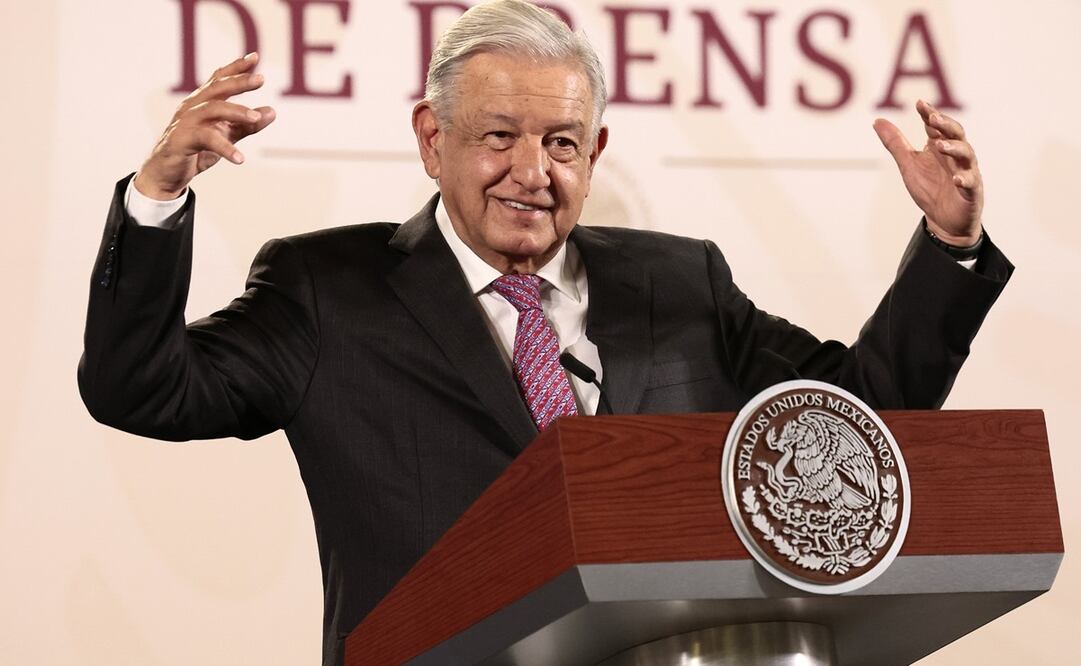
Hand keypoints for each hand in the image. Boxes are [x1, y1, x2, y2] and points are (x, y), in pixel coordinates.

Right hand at [134, 52, 275, 200]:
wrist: (166, 174)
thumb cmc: (195, 151)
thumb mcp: (226, 137)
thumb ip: (247, 125)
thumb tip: (272, 111)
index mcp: (201, 103)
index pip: (219, 80)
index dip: (236, 68)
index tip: (255, 57)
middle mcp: (192, 107)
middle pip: (216, 89)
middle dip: (239, 82)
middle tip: (261, 79)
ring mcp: (185, 122)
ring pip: (212, 109)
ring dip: (236, 111)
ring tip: (256, 117)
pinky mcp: (181, 140)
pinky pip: (206, 140)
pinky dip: (225, 148)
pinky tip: (240, 159)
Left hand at [873, 100, 982, 244]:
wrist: (943, 220)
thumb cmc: (929, 188)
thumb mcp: (908, 164)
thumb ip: (895, 143)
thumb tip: (877, 120)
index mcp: (940, 146)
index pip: (936, 126)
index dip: (929, 114)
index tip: (919, 103)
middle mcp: (956, 155)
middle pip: (955, 134)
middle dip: (945, 125)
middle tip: (932, 118)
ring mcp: (966, 171)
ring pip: (966, 154)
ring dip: (954, 148)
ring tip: (940, 146)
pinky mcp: (972, 191)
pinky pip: (971, 182)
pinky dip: (965, 179)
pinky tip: (957, 179)